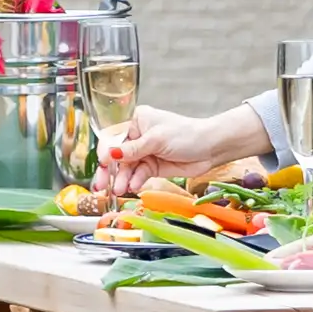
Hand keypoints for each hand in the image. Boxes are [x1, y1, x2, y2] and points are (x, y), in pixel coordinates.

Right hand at [88, 102, 257, 204]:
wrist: (210, 149)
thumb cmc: (186, 135)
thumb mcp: (156, 140)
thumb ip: (133, 150)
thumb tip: (110, 154)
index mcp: (137, 121)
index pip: (114, 137)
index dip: (106, 151)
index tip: (102, 164)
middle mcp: (138, 137)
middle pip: (117, 155)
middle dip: (109, 171)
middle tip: (101, 186)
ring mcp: (145, 153)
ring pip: (127, 168)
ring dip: (122, 179)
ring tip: (120, 190)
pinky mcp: (153, 167)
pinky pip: (139, 175)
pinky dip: (135, 181)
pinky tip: (133, 187)